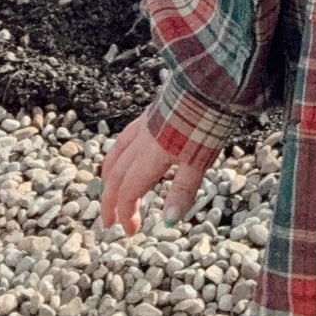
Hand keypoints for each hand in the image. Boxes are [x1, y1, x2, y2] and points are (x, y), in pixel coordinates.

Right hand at [99, 111, 210, 235]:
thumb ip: (183, 190)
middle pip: (115, 177)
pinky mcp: (149, 114)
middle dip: (110, 202)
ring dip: (109, 178)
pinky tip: (125, 156)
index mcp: (150, 157)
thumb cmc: (205, 123)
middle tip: (110, 222)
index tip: (130, 232)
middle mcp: (141, 142)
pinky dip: (117, 155)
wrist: (206, 84)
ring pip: (115, 155)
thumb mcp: (199, 161)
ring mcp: (143, 126)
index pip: (128, 192)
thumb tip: (169, 221)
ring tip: (108, 191)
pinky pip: (123, 139)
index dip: (126, 214)